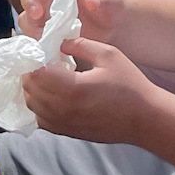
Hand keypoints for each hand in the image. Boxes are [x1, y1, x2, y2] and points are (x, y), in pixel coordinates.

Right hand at [19, 0, 123, 41]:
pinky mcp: (45, 33)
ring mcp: (45, 15)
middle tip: (38, 15)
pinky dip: (37, 41)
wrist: (112, 29)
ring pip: (26, 17)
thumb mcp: (112, 1)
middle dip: (30, 3)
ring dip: (30, 25)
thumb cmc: (110, 7)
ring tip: (43, 35)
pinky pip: (33, 36)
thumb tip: (91, 1)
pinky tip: (47, 47)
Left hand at [21, 36, 158, 141]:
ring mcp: (64, 123)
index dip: (34, 61)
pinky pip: (41, 121)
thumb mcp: (109, 55)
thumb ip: (80, 44)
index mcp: (72, 87)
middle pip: (29, 90)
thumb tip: (59, 42)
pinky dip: (39, 108)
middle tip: (42, 64)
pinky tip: (51, 97)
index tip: (42, 52)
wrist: (145, 119)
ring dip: (33, 91)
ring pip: (32, 106)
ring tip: (46, 79)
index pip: (35, 74)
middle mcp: (64, 109)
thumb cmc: (130, 85)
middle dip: (31, 74)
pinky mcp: (68, 132)